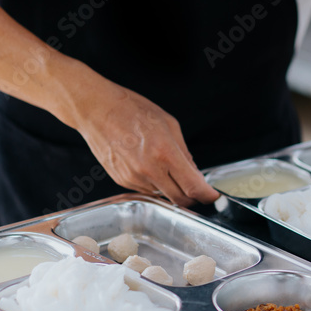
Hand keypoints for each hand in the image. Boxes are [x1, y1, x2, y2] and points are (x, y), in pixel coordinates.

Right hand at [75, 84, 219, 206]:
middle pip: (179, 200)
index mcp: (164, 153)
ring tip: (164, 165)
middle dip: (192, 197)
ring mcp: (133, 178)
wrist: (96, 110)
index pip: (193, 187)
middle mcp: (148, 170)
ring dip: (171, 188)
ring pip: (162, 195)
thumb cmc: (131, 110)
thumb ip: (184, 153)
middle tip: (197, 188)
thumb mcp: (169, 124)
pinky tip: (148, 164)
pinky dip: (154, 183)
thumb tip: (195, 173)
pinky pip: (146, 189)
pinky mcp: (122, 181)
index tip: (213, 196)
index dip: (207, 196)